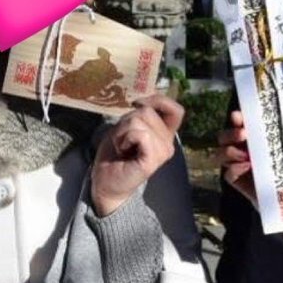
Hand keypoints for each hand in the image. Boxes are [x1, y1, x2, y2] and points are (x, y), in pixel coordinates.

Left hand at [91, 95, 183, 216]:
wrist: (106, 183)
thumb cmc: (114, 155)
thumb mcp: (126, 127)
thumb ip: (139, 114)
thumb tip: (142, 103)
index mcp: (164, 135)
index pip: (176, 109)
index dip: (158, 100)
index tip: (137, 105)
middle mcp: (168, 143)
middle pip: (148, 111)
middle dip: (126, 121)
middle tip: (123, 141)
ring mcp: (163, 152)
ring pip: (140, 120)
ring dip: (122, 131)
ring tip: (122, 147)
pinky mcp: (153, 159)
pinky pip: (140, 134)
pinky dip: (124, 138)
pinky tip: (123, 151)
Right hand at [217, 110, 256, 207]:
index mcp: (257, 134)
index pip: (239, 122)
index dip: (236, 118)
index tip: (238, 117)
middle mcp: (245, 148)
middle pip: (224, 136)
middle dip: (230, 134)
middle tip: (243, 135)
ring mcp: (240, 164)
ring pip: (220, 153)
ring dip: (230, 151)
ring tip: (247, 156)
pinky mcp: (239, 181)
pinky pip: (227, 174)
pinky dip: (235, 169)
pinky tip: (248, 167)